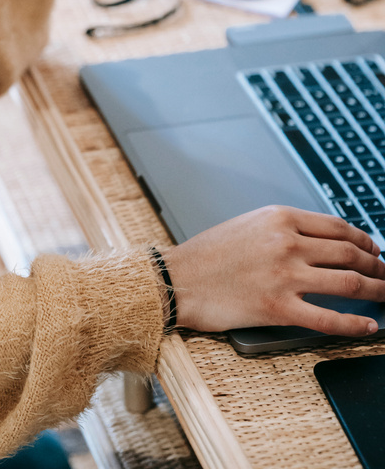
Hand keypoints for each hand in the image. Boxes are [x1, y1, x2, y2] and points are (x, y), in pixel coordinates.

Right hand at [163, 205, 384, 337]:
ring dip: (377, 290)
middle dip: (377, 265)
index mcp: (279, 217)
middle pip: (350, 253)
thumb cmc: (209, 253)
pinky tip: (369, 326)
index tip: (374, 249)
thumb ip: (285, 228)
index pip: (338, 226)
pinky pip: (330, 318)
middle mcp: (287, 243)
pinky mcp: (279, 309)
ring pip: (349, 282)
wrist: (178, 278)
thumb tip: (324, 241)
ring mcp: (285, 276)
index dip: (365, 240)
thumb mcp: (250, 224)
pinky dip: (356, 324)